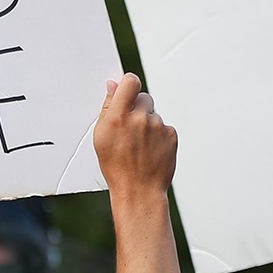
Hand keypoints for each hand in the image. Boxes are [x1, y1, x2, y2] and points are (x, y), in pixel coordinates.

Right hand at [93, 74, 176, 197]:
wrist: (139, 191)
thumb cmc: (117, 166)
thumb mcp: (101, 137)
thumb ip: (109, 108)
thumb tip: (114, 85)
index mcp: (118, 117)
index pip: (130, 82)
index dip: (128, 85)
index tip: (127, 91)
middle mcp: (139, 118)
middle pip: (144, 97)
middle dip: (138, 108)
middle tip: (131, 128)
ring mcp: (158, 126)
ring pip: (153, 115)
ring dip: (148, 125)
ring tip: (140, 146)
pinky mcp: (171, 134)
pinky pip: (164, 127)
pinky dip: (158, 136)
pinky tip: (150, 151)